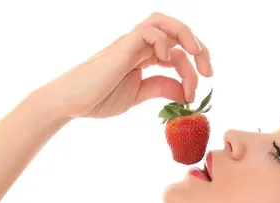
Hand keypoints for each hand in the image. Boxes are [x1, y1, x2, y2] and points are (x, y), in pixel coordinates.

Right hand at [38, 12, 212, 119]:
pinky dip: (162, 40)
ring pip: (163, 23)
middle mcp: (139, 46)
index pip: (176, 53)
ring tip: (196, 56)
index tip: (196, 93)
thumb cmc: (98, 98)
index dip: (192, 69)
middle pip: (176, 32)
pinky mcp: (121, 48)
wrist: (71, 102)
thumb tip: (184, 93)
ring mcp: (130, 44)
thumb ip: (160, 89)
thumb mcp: (138, 95)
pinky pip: (146, 30)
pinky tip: (164, 60)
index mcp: (143, 57)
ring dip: (186, 36)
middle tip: (208, 72)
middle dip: (199, 48)